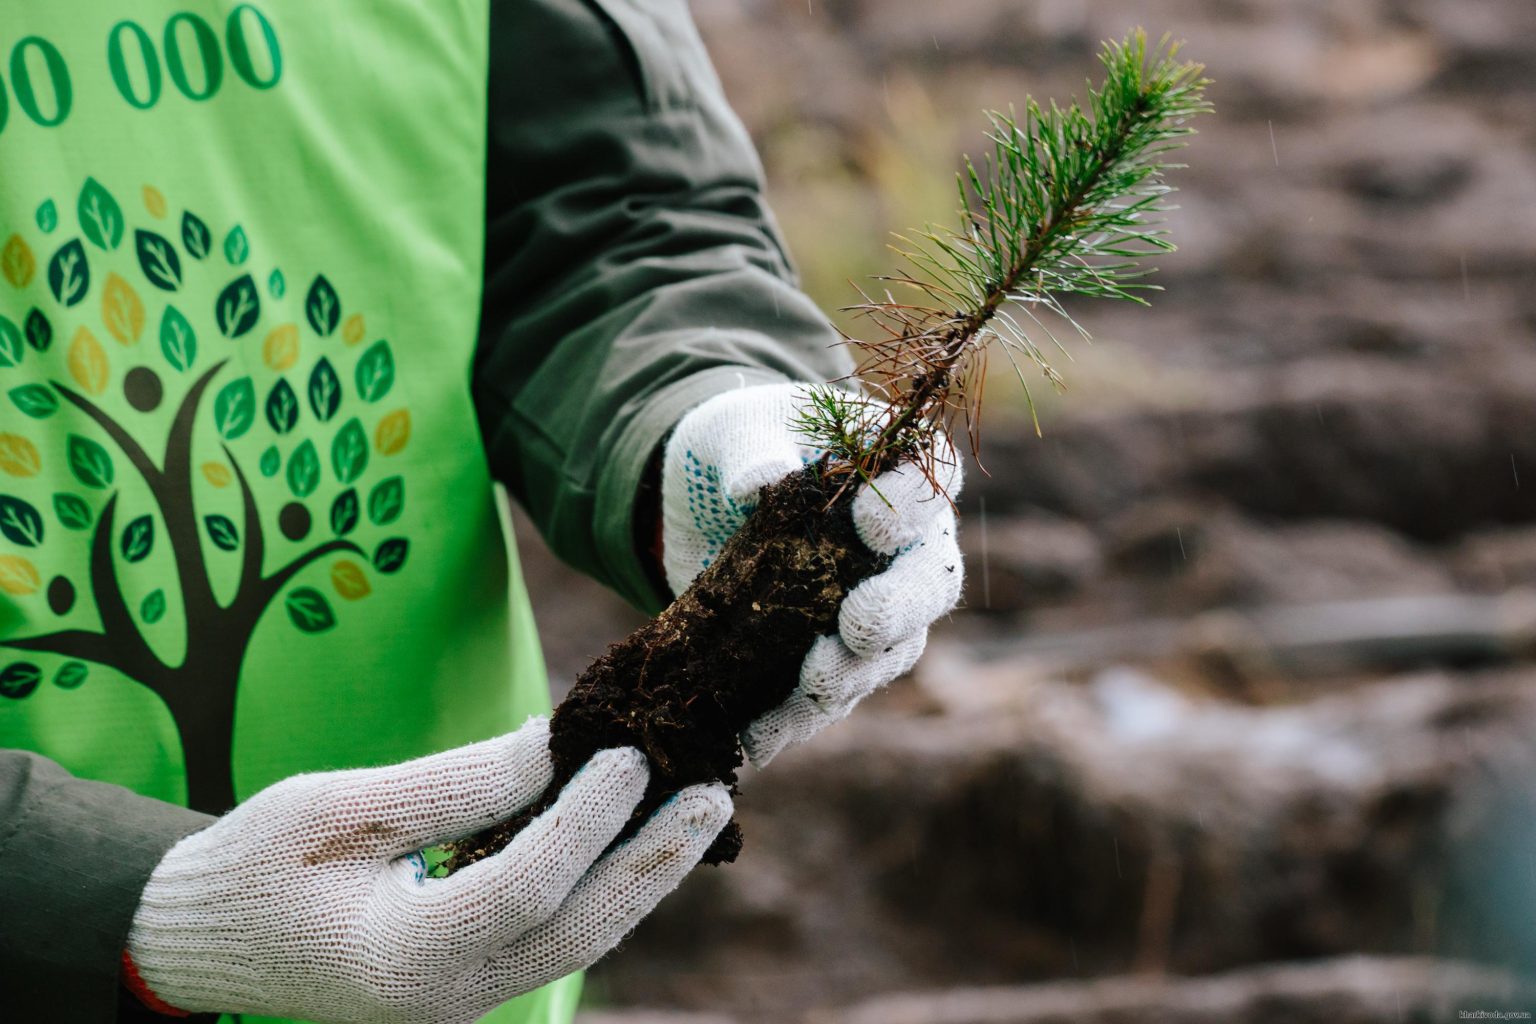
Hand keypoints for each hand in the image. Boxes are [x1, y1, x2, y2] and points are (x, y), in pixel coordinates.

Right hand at [124, 717, 729, 1023]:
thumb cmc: (256, 865)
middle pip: (580, 928)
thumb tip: (551, 745)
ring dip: (645, 875)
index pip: (526, 885)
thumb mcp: (334, 808)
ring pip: (581, 941)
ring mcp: (463, 1003)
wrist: (208, 940)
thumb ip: (448, 786)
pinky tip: (641, 841)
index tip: (625, 751)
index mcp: (401, 958)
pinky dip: (604, 888)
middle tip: (715, 792)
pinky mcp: (471, 985)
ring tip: (701, 813)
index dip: (584, 816)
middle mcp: (446, 997)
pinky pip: (557, 938)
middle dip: (652, 859)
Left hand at [662, 381, 962, 765]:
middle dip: (897, 611)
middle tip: (858, 625)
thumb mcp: (737, 429)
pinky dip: (797, 718)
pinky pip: (832, 695)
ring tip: (813, 683)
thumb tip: (756, 480)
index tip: (871, 523)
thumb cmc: (743, 443)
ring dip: (854, 674)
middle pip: (931, 582)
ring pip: (891, 652)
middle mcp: (909, 545)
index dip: (913, 506)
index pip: (934, 477)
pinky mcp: (838, 656)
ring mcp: (881, 607)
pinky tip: (759, 735)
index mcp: (899, 468)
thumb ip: (753, 446)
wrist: (708, 500)